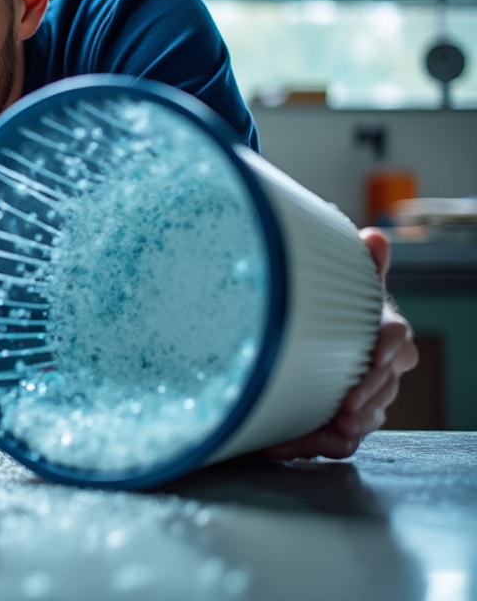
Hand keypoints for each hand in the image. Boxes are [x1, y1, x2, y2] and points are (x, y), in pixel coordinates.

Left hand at [262, 228, 418, 459]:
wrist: (304, 345)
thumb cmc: (332, 312)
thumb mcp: (343, 286)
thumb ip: (362, 265)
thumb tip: (374, 237)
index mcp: (382, 333)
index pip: (397, 339)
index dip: (389, 347)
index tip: (377, 354)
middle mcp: (381, 369)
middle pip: (386, 383)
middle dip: (369, 393)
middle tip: (347, 404)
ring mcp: (366, 400)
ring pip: (369, 417)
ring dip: (349, 425)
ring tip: (327, 427)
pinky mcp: (343, 426)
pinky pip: (341, 443)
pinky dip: (316, 443)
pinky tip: (284, 443)